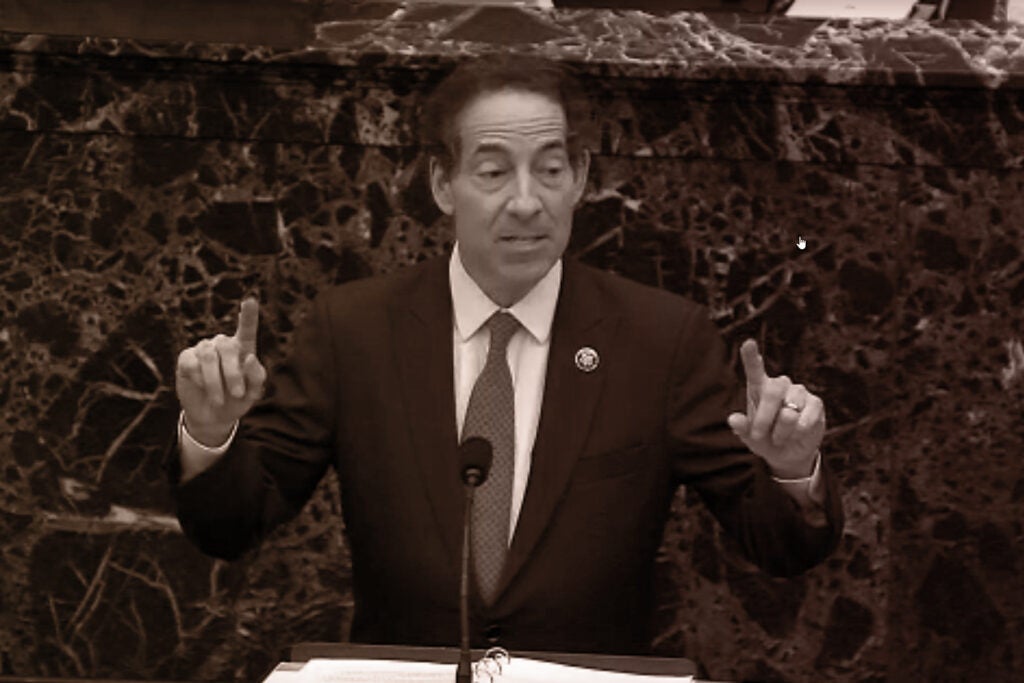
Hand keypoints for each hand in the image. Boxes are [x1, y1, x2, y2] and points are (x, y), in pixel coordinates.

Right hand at [175, 298, 265, 445]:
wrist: (213, 416)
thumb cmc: (236, 401)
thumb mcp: (252, 393)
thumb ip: (257, 376)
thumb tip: (249, 357)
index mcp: (243, 349)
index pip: (246, 329)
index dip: (248, 316)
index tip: (250, 301)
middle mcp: (222, 344)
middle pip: (227, 347)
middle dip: (234, 373)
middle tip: (238, 394)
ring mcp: (203, 349)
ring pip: (209, 357)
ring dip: (216, 382)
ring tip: (220, 400)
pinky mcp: (186, 358)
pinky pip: (192, 364)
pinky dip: (200, 380)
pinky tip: (202, 388)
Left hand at [726, 339, 824, 478]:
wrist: (788, 453)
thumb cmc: (765, 439)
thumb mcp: (750, 437)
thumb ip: (742, 428)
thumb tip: (733, 419)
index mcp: (759, 388)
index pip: (755, 369)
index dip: (751, 356)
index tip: (748, 343)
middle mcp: (780, 385)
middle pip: (773, 391)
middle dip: (764, 417)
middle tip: (758, 436)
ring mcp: (799, 392)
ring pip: (789, 411)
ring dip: (781, 431)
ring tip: (778, 438)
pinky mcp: (815, 403)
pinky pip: (805, 418)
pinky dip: (797, 432)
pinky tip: (795, 435)